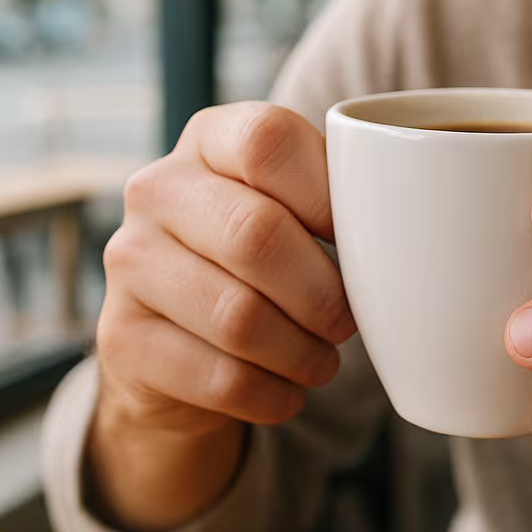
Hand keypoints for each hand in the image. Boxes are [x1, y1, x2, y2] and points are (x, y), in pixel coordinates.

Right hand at [89, 103, 353, 530]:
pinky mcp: (120, 337)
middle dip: (322, 293)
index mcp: (211, 138)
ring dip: (301, 353)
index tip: (358, 241)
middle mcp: (157, 188)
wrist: (177, 339)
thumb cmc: (266, 260)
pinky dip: (271, 394)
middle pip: (254, 234)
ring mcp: (129, 261)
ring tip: (322, 361)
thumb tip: (411, 231)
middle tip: (346, 322)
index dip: (327, 195)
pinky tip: (286, 391)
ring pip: (238, 316)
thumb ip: (342, 198)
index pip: (269, 141)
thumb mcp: (297, 210)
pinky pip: (217, 376)